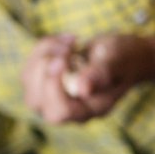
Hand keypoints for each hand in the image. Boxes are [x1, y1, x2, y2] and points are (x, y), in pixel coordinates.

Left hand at [21, 33, 151, 122]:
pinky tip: (65, 41)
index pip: (59, 111)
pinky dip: (44, 48)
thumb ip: (101, 74)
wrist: (125, 55)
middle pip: (36, 102)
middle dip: (43, 69)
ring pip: (29, 82)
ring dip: (44, 54)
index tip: (63, 58)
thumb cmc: (125, 59)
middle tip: (68, 48)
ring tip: (71, 41)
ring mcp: (56, 96)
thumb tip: (83, 90)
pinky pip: (30, 67)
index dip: (52, 86)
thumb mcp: (117, 62)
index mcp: (90, 110)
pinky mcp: (47, 82)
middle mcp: (71, 109)